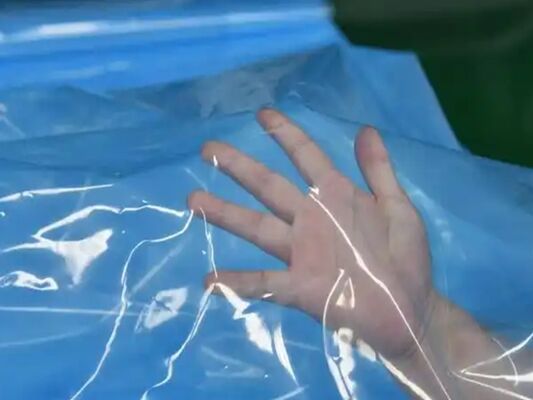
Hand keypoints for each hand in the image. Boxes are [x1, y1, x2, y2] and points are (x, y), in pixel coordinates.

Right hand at [188, 109, 434, 360]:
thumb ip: (379, 171)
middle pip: (269, 187)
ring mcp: (303, 253)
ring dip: (226, 214)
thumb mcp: (398, 208)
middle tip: (208, 148)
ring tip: (194, 200)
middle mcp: (311, 220)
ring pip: (258, 228)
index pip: (305, 157)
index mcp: (335, 196)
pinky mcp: (301, 288)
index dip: (285, 134)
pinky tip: (210, 280)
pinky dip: (238, 282)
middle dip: (239, 166)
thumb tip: (365, 129)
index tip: (263, 114)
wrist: (412, 309)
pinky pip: (265, 283)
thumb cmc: (406, 258)